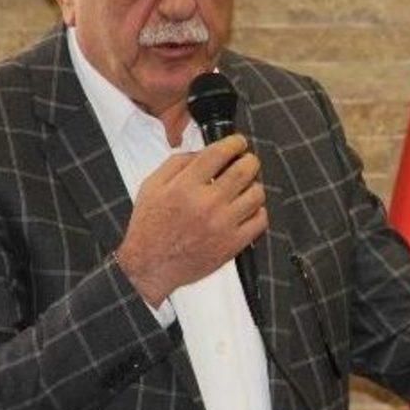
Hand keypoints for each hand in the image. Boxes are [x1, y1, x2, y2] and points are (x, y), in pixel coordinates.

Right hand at [115, 134, 267, 304]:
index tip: (239, 142)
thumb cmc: (149, 226)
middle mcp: (206, 204)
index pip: (219, 153)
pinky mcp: (232, 244)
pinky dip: (258, 211)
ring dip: (254, 185)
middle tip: (246, 161)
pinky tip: (246, 209)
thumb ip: (177, 163)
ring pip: (257, 194)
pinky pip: (260, 220)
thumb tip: (204, 151)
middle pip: (245, 170)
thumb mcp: (152, 186)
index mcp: (185, 186)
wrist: (149, 266)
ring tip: (245, 188)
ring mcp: (222, 225)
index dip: (235, 142)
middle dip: (250, 160)